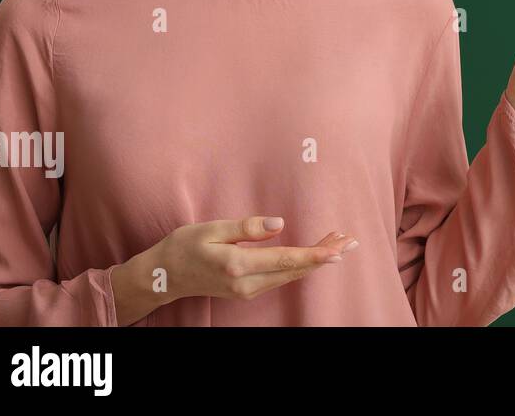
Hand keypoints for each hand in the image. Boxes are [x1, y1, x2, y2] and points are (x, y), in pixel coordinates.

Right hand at [146, 216, 355, 305]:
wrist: (163, 276)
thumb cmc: (184, 246)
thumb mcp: (211, 229)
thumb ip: (246, 228)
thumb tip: (279, 224)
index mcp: (237, 265)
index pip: (286, 260)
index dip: (315, 254)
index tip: (338, 248)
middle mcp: (246, 283)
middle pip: (294, 270)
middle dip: (325, 255)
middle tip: (351, 240)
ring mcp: (247, 290)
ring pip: (290, 276)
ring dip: (316, 260)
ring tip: (339, 243)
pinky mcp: (247, 290)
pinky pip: (281, 278)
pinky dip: (301, 265)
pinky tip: (314, 255)